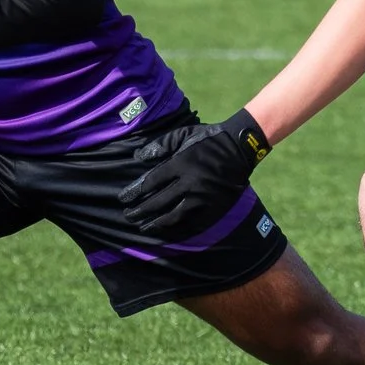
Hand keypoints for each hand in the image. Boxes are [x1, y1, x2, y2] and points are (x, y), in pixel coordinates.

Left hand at [119, 108, 271, 236]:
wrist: (241, 148)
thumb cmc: (209, 139)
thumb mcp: (183, 134)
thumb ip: (160, 144)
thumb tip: (138, 157)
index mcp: (181, 164)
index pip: (151, 182)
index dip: (135, 192)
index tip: (123, 199)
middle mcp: (190, 183)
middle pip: (159, 202)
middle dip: (140, 211)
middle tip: (128, 216)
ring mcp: (203, 198)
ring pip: (174, 216)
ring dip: (156, 224)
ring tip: (144, 227)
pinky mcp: (214, 207)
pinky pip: (192, 222)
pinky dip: (177, 228)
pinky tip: (167, 230)